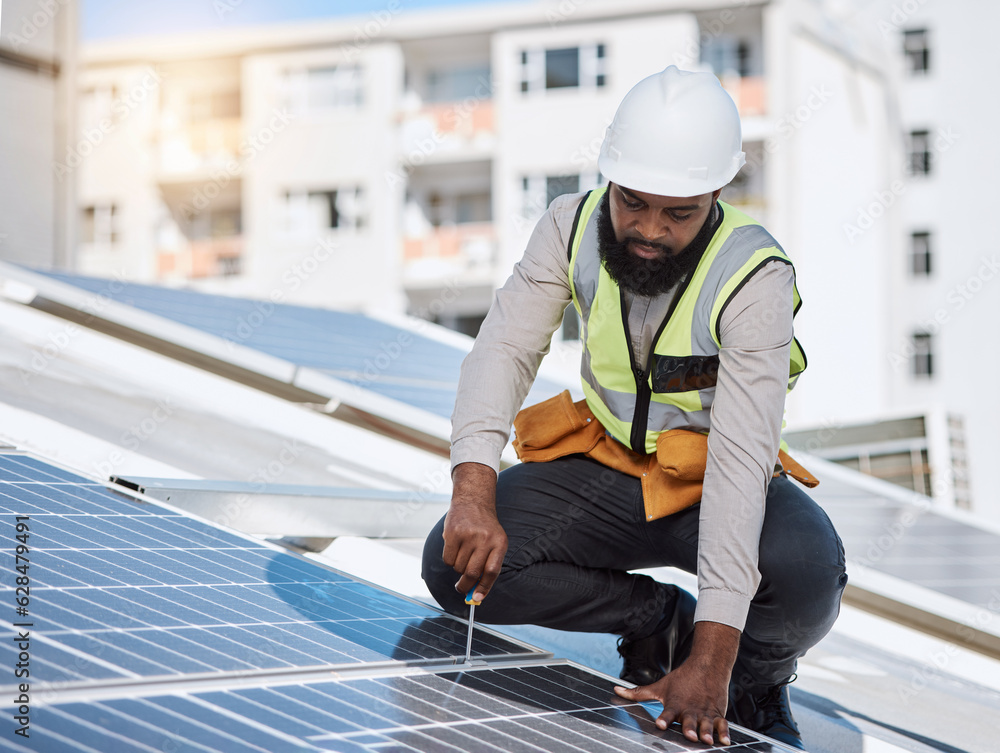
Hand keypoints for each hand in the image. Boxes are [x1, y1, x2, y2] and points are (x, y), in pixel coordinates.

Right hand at [442, 462, 506, 602]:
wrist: (473, 500)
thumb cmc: (485, 528)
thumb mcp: (495, 542)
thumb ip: (488, 566)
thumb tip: (476, 595)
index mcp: (500, 543)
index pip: (492, 572)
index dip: (484, 588)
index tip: (476, 598)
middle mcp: (485, 539)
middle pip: (472, 573)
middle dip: (465, 586)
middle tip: (461, 589)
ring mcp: (468, 535)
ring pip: (458, 567)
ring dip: (458, 568)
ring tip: (462, 555)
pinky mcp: (453, 533)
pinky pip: (447, 559)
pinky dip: (449, 561)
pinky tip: (454, 549)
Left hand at [614, 621, 738, 745]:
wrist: (707, 666)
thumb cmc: (681, 680)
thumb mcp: (659, 686)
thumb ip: (638, 693)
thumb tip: (616, 690)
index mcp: (675, 704)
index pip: (668, 712)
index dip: (664, 718)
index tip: (660, 724)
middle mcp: (690, 709)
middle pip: (689, 720)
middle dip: (689, 728)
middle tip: (689, 735)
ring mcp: (704, 712)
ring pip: (706, 723)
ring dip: (707, 732)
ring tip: (707, 740)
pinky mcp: (717, 713)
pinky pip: (722, 724)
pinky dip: (725, 733)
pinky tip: (726, 742)